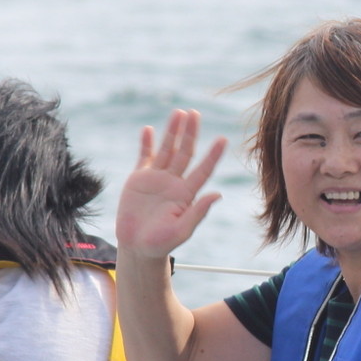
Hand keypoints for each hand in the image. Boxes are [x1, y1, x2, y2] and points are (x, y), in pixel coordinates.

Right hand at [115, 110, 226, 259]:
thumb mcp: (181, 230)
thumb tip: (218, 194)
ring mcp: (156, 178)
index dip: (213, 155)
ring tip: (178, 113)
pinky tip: (149, 130)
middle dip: (190, 133)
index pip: (203, 169)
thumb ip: (198, 212)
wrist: (137, 247)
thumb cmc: (161, 243)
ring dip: (172, 132)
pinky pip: (144, 157)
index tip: (223, 139)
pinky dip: (146, 144)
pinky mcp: (138, 179)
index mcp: (186, 194)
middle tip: (195, 113)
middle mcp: (173, 182)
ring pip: (166, 149)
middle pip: (184, 152)